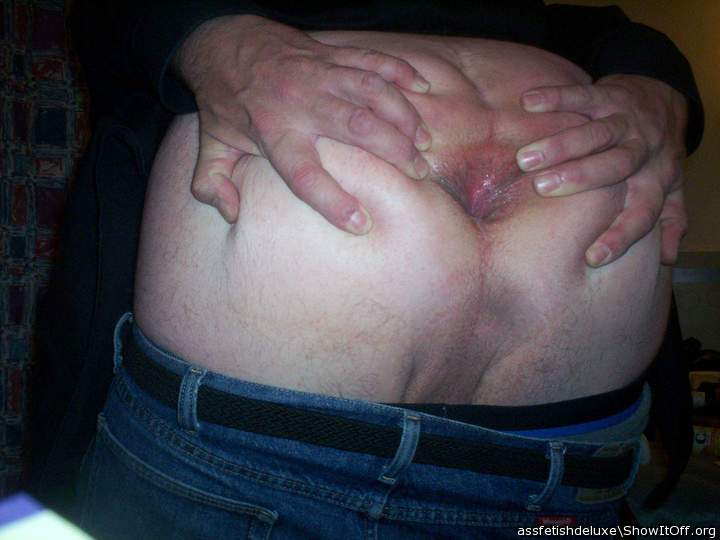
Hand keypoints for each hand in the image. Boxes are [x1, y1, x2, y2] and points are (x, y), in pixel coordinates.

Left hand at [175, 15, 431, 232]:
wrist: (221, 40)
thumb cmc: (222, 100)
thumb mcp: (210, 145)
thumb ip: (213, 183)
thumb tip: (232, 213)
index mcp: (272, 132)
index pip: (305, 174)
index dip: (333, 201)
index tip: (361, 223)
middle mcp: (301, 102)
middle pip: (357, 128)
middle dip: (394, 151)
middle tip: (419, 173)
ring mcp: (320, 74)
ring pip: (373, 92)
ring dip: (404, 116)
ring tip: (424, 142)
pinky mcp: (331, 54)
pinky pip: (372, 59)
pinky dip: (401, 71)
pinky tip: (422, 90)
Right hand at [515, 74, 688, 265]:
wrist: (666, 101)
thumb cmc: (657, 156)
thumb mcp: (670, 190)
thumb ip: (669, 220)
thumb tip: (669, 258)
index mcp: (654, 181)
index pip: (642, 213)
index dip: (622, 235)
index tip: (593, 257)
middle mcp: (641, 151)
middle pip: (615, 166)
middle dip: (580, 176)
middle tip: (542, 188)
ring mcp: (624, 121)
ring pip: (596, 132)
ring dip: (561, 143)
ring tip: (526, 157)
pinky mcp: (608, 94)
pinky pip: (583, 94)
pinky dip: (555, 97)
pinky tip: (528, 103)